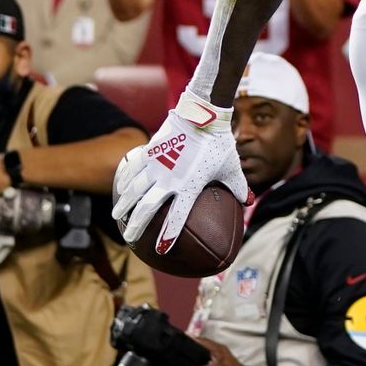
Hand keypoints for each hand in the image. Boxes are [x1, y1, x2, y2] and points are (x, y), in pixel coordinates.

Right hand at [113, 95, 249, 253]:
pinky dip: (124, 180)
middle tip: (130, 239)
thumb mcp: (232, 168)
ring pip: (134, 189)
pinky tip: (119, 189)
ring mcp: (156, 164)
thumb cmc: (219, 143)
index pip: (178, 216)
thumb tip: (248, 201)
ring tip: (117, 216)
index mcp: (190, 186)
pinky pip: (132, 169)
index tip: (162, 250)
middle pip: (148, 207)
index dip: (169, 235)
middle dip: (137, 225)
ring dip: (124, 205)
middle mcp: (169, 178)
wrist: (202, 114)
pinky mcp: (149, 151)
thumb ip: (238, 187)